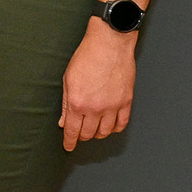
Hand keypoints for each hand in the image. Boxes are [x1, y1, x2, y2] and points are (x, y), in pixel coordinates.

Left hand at [59, 22, 136, 149]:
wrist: (109, 44)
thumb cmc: (87, 57)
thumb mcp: (68, 79)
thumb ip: (66, 104)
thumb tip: (64, 122)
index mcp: (78, 103)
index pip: (72, 131)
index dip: (69, 141)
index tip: (68, 147)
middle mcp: (95, 108)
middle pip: (88, 134)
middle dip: (82, 136)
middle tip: (79, 134)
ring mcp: (113, 106)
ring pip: (105, 132)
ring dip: (97, 134)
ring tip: (93, 129)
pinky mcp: (126, 102)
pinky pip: (122, 124)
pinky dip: (115, 128)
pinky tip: (110, 126)